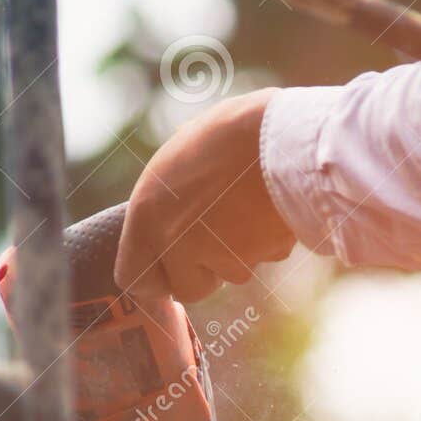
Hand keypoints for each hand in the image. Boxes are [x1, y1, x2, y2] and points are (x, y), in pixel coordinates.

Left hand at [115, 89, 295, 301]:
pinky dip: (271, 238)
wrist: (285, 131)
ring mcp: (224, 256)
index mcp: (147, 215)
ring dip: (241, 251)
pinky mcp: (263, 256)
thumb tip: (170, 226)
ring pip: (233, 273)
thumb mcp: (179, 159)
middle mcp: (179, 243)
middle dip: (204, 272)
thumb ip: (168, 202)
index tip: (170, 275)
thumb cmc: (231, 133)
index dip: (155, 281)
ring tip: (251, 203)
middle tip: (218, 236)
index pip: (134, 278)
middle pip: (189, 289)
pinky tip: (273, 204)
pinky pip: (267, 255)